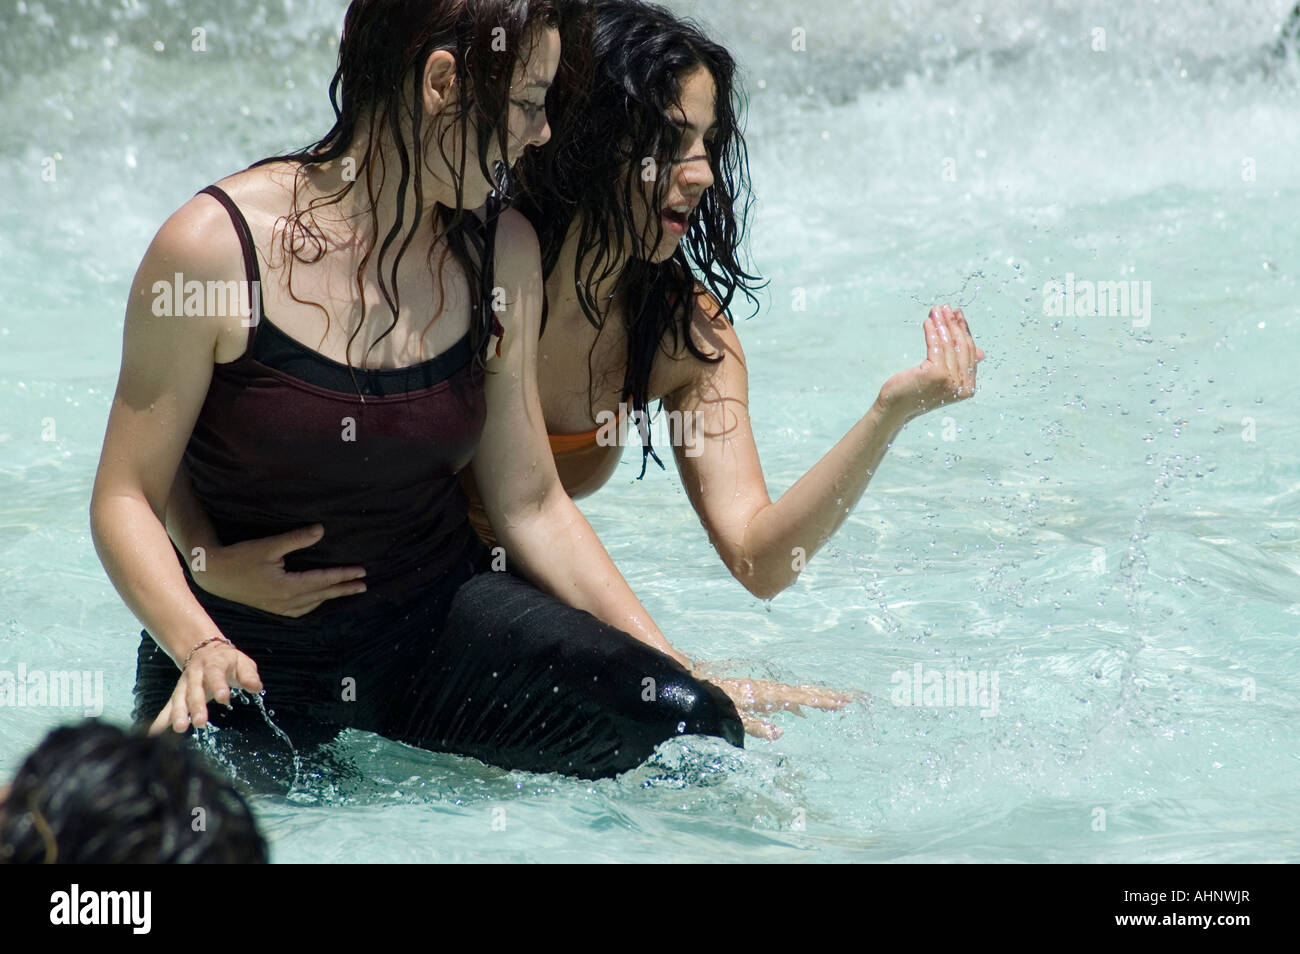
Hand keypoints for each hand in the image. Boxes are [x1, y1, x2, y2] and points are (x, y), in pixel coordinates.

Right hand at [149, 640, 262, 734]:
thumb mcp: (242, 662)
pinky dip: (161, 720)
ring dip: (179, 714)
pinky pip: (168, 708)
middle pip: (195, 690)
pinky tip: (154, 734)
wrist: (204, 650)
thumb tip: (257, 687)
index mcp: (214, 664)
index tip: (224, 698)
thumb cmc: (227, 661)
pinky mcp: (177, 695)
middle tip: (201, 722)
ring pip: (179, 699)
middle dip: (197, 706)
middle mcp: (195, 674)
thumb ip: (248, 675)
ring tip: (180, 728)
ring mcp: (184, 685)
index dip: (219, 685)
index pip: (215, 673)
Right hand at [191, 524, 366, 617]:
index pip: (323, 580)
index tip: (362, 571)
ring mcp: (278, 606)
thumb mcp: (269, 546)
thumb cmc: (239, 557)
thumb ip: (296, 539)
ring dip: (329, 597)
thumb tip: (321, 530)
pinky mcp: (270, 607)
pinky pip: (299, 609)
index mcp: (288, 587)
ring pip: (312, 603)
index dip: (344, 575)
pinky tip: (317, 600)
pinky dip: (313, 604)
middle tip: (364, 584)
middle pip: (322, 594)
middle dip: (344, 588)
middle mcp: (286, 601)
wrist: (213, 574)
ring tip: (345, 590)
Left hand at [707, 676, 854, 740]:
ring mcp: (765, 692)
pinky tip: (801, 712)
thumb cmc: (715, 704)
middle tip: (848, 698)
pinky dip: (798, 703)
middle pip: (803, 692)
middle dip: (825, 696)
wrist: (698, 688)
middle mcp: (769, 690)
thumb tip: (780, 733)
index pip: (800, 698)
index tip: (840, 701)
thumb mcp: (734, 718)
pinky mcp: (759, 695)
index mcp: (767, 695)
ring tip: (834, 702)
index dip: (820, 701)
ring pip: (796, 694)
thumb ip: (756, 726)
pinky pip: (785, 698)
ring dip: (814, 697)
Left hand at [877, 305, 985, 423]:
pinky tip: (928, 322)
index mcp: (968, 387)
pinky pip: (935, 346)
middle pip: (960, 346)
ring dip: (942, 324)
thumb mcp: (944, 378)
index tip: (958, 315)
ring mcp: (949, 380)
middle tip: (946, 308)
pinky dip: (932, 331)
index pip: (970, 353)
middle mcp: (962, 386)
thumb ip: (961, 365)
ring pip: (948, 344)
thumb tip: (982, 353)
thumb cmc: (919, 391)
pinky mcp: (935, 374)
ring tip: (935, 311)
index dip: (964, 331)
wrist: (897, 407)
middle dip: (953, 324)